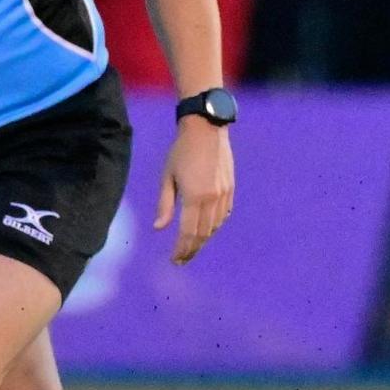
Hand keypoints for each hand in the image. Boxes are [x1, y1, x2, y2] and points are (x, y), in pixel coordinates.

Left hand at [155, 116, 234, 264]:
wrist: (206, 129)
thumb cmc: (180, 152)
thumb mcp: (167, 177)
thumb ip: (165, 204)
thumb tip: (159, 228)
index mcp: (195, 197)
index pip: (188, 233)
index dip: (181, 249)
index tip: (174, 260)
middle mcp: (212, 198)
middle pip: (202, 233)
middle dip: (191, 249)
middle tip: (181, 260)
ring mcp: (224, 194)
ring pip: (214, 226)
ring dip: (202, 239)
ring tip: (190, 247)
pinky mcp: (230, 189)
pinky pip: (223, 215)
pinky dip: (214, 226)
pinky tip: (205, 230)